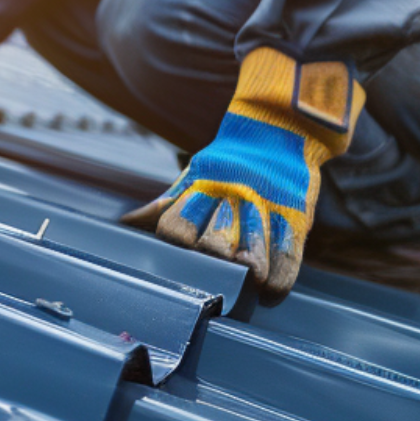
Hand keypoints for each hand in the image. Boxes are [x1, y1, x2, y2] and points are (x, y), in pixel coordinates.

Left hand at [122, 48, 362, 300]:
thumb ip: (164, 204)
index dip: (175, 243)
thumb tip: (124, 224)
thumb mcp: (193, 177)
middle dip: (211, 259)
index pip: (176, 226)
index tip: (175, 259)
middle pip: (214, 242)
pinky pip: (288, 253)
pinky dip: (280, 277)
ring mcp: (266, 207)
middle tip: (211, 276)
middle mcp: (232, 197)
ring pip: (254, 248)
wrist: (275, 130)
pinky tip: (270, 290)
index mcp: (201, 188)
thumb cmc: (226, 166)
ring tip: (247, 282)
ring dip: (248, 270)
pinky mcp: (296, 215)